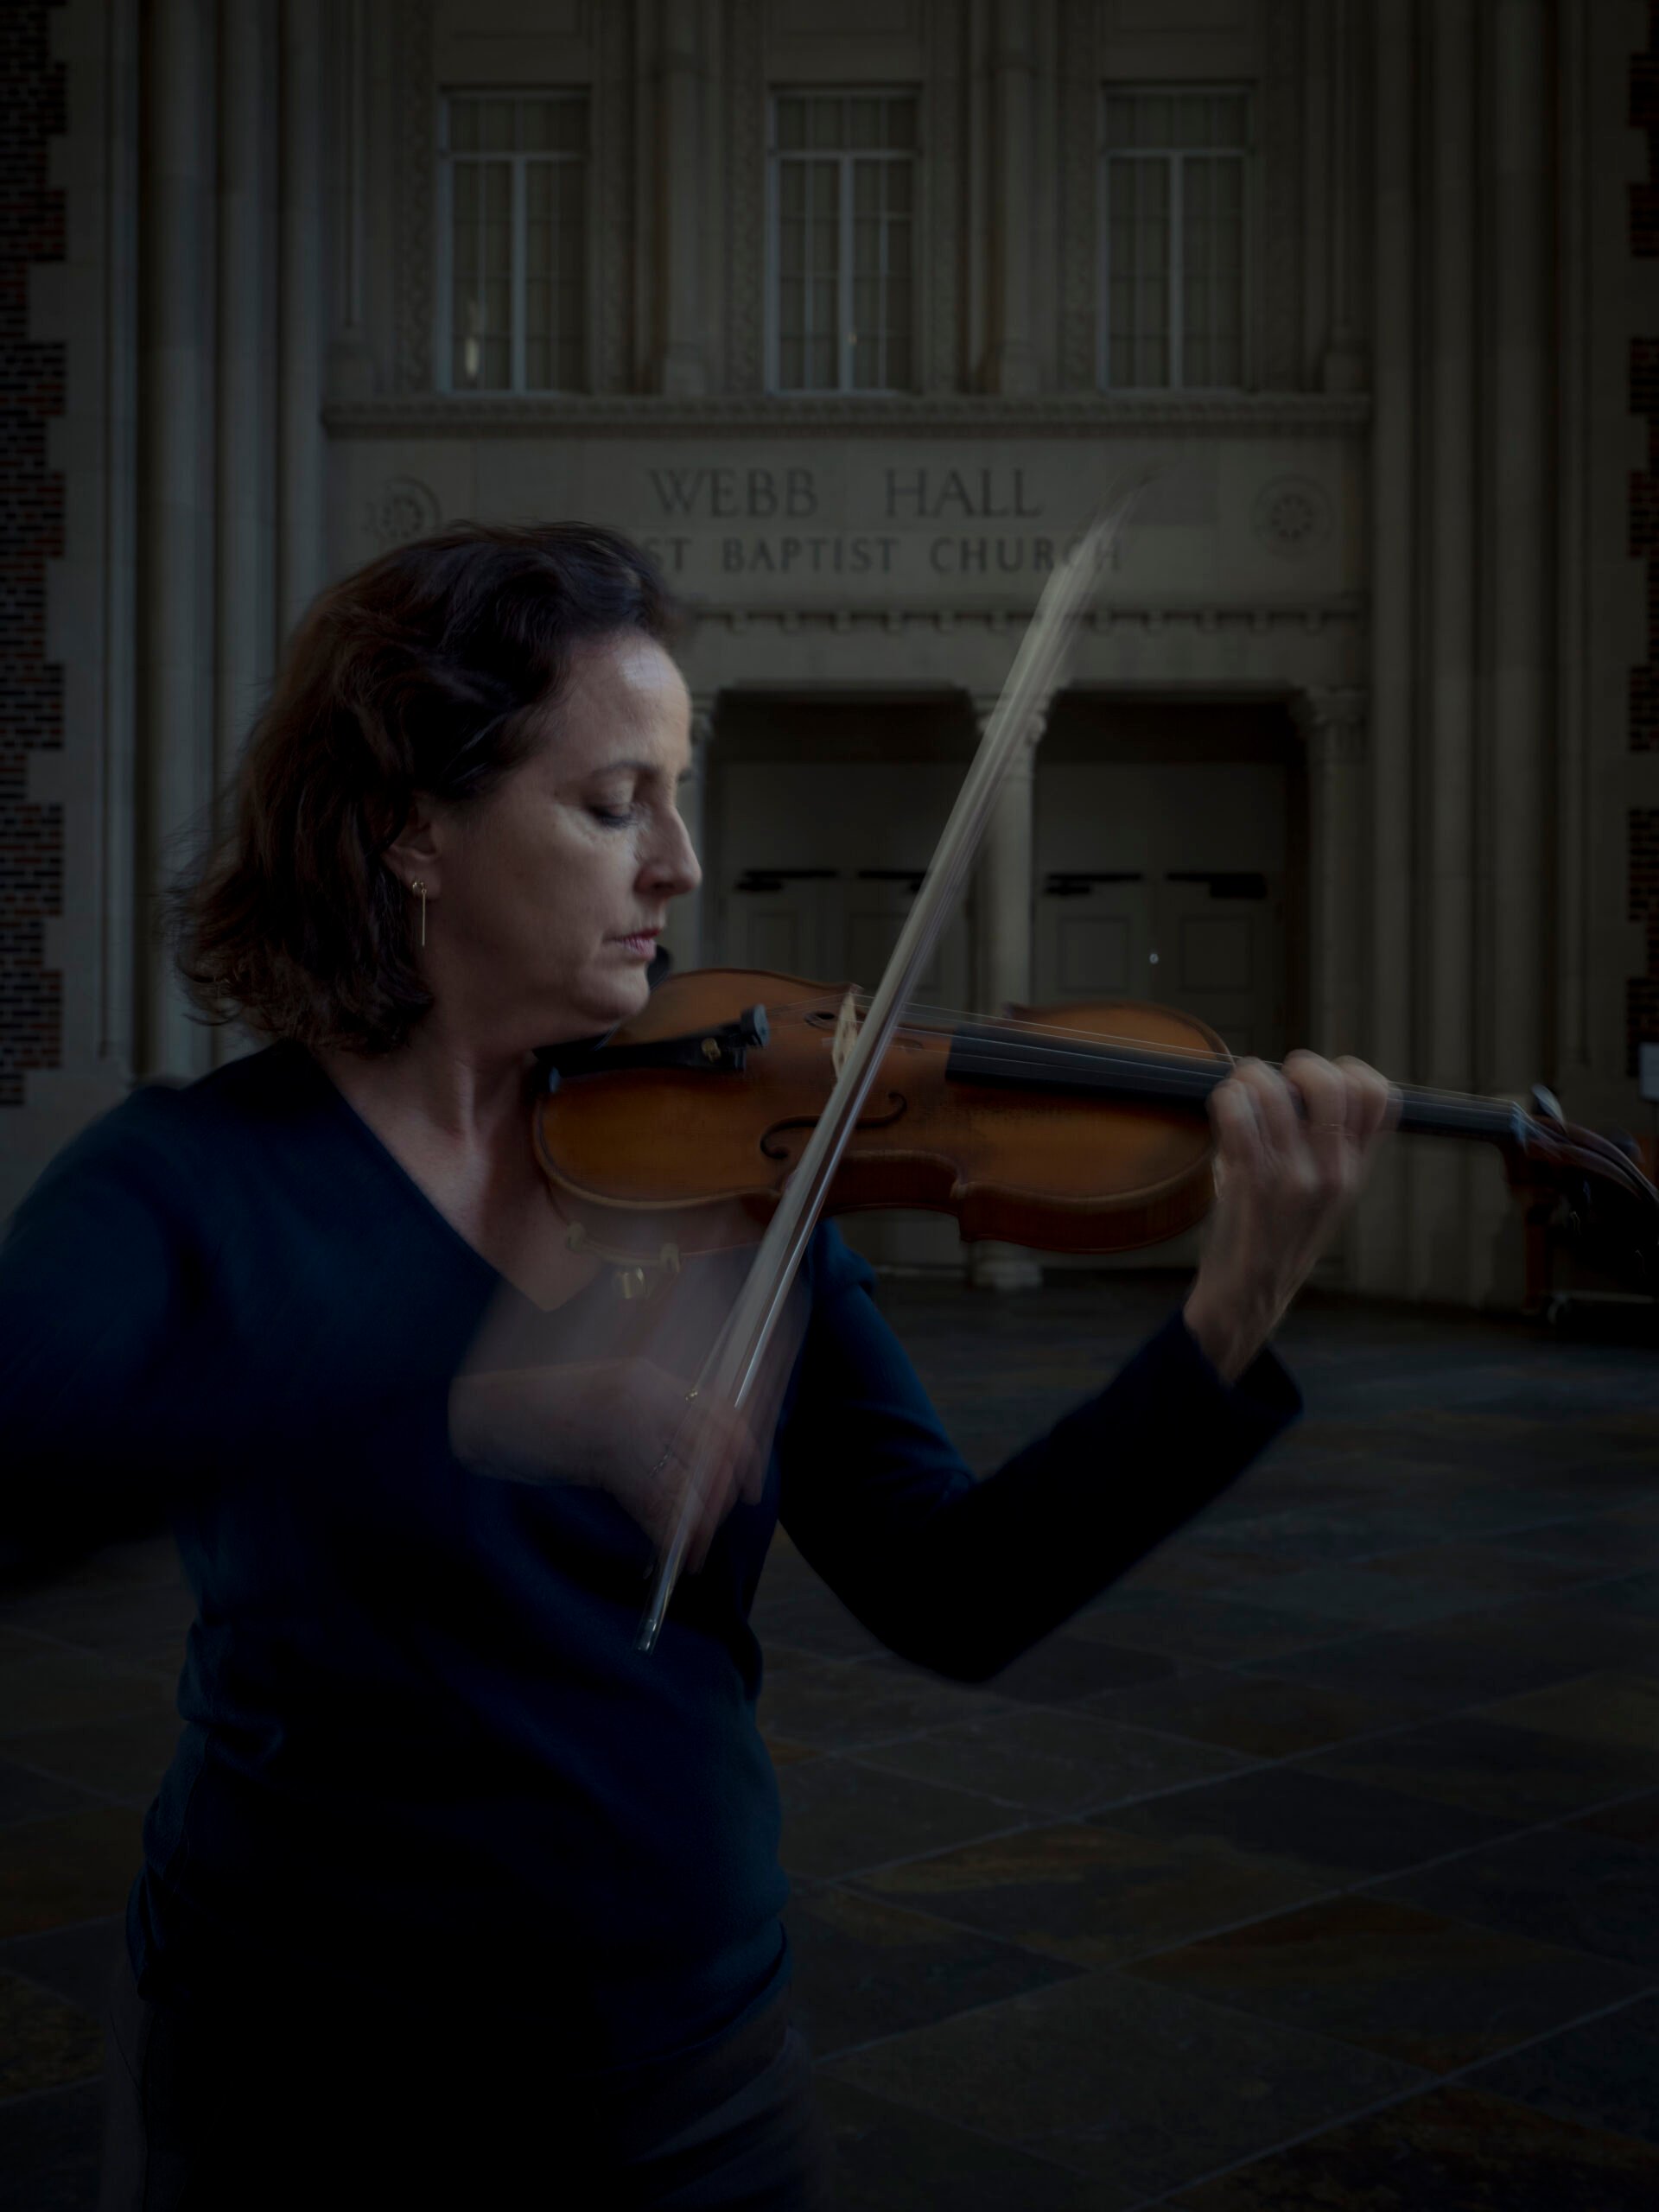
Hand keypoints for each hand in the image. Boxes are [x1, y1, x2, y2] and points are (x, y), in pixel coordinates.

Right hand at [448, 1357, 768, 1572]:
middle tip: (711, 1530)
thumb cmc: (536, 1417)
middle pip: (716, 1449)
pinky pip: (656, 1503)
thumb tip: (700, 1471)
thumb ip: (651, 1427)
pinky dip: (670, 1535)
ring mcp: (626, 1422)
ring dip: (697, 1524)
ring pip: (690, 1481)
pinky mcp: (605, 1455)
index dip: (746, 1454)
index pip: (722, 1412)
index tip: (750, 1489)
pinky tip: (673, 1555)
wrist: (480, 1417)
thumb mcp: (604, 1411)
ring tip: (693, 1552)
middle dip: (722, 1497)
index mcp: (649, 1378)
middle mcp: (645, 1395)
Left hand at [1183, 1052, 1395, 1382]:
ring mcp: (1294, 1177)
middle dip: (1299, 1066)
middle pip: (1333, 1083)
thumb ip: (1328, 1147)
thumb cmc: (1275, 1238)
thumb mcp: (1324, 1196)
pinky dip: (1226, 1099)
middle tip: (1276, 1081)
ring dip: (1249, 1079)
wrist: (1248, 1296)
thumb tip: (1300, 1085)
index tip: (1316, 1083)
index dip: (1350, 1072)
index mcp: (1356, 1171)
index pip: (1381, 1098)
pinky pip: (1238, 1113)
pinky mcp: (1252, 1182)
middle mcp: (1334, 1171)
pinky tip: (1223, 1110)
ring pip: (1275, 1089)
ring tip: (1239, 1093)